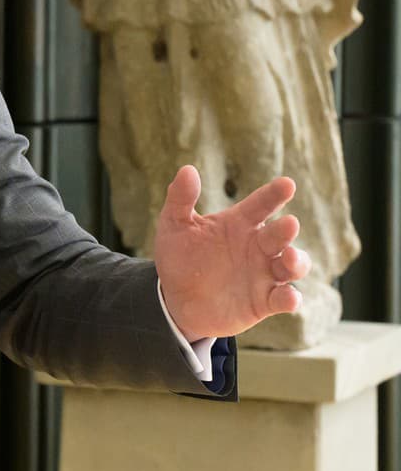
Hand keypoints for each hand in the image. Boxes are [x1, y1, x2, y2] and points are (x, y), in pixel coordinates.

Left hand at [154, 166, 308, 342]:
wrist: (176, 301)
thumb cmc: (179, 259)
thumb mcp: (174, 227)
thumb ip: (180, 199)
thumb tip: (187, 169)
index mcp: (239, 224)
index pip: (260, 205)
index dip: (274, 194)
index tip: (287, 184)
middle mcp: (257, 246)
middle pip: (279, 234)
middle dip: (286, 229)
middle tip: (289, 224)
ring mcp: (264, 274)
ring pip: (292, 265)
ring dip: (297, 261)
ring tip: (289, 258)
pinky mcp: (264, 301)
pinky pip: (284, 299)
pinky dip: (290, 298)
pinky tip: (289, 297)